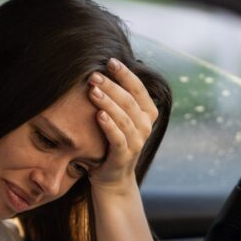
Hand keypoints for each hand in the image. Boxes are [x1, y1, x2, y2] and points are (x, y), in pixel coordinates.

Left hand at [87, 58, 158, 193]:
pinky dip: (109, 125)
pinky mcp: (124, 156)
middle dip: (112, 85)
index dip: (125, 74)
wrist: (111, 178)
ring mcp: (137, 142)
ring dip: (108, 102)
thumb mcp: (120, 118)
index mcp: (147, 113)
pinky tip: (99, 115)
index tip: (110, 61)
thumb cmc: (111, 141)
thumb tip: (105, 68)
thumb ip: (119, 98)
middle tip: (94, 75)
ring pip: (124, 117)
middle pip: (129, 101)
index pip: (138, 89)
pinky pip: (118, 138)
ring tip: (93, 91)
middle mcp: (146, 127)